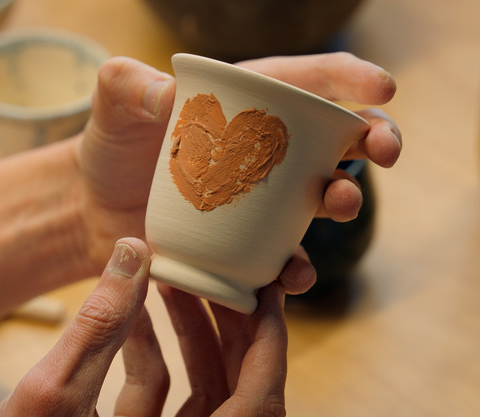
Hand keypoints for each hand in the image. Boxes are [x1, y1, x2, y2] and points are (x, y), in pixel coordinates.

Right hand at [0, 237, 289, 416]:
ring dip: (189, 335)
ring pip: (199, 393)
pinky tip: (128, 311)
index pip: (257, 406)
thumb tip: (134, 252)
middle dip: (231, 330)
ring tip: (170, 280)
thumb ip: (97, 325)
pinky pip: (156, 398)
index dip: (270, 346)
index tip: (267, 291)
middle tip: (223, 274)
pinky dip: (148, 352)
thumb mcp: (51, 393)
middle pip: (236, 394)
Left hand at [77, 54, 400, 290]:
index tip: (384, 87)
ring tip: (339, 204)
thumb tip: (167, 97)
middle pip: (338, 137)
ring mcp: (263, 198)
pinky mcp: (248, 242)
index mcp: (248, 101)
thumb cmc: (110, 145)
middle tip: (384, 150)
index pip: (312, 81)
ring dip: (344, 200)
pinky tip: (291, 274)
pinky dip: (295, 268)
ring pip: (323, 197)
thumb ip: (127, 84)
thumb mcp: (112, 103)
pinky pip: (284, 256)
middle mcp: (268, 147)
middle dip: (376, 138)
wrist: (94, 208)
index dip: (354, 79)